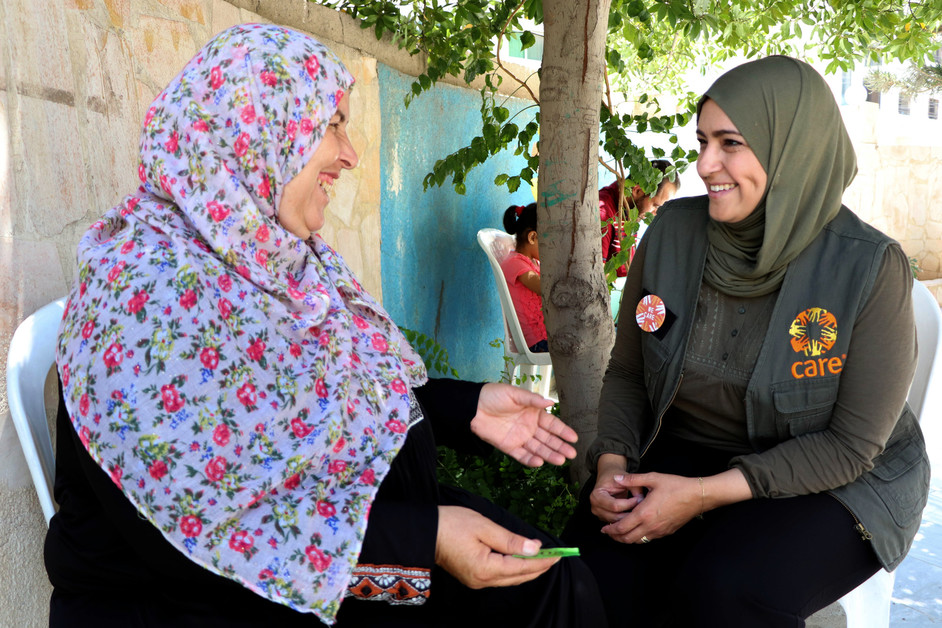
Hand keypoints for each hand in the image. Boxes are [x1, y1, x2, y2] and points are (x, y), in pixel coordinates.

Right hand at [435, 506, 559, 587]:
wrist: (424, 532)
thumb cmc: (452, 524)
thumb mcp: (484, 526)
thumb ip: (511, 540)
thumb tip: (534, 548)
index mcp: (486, 568)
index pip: (522, 567)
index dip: (542, 561)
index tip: (559, 554)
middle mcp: (483, 581)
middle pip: (519, 577)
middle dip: (539, 567)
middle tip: (556, 556)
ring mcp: (477, 581)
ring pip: (511, 579)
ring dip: (528, 569)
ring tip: (544, 558)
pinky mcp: (473, 578)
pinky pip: (501, 577)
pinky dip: (515, 569)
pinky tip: (522, 560)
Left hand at [470, 383, 576, 466]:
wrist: (473, 406)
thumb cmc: (494, 395)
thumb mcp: (515, 394)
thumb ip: (532, 400)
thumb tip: (551, 402)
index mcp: (533, 413)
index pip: (552, 424)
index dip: (563, 431)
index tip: (574, 438)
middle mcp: (529, 427)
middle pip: (548, 439)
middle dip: (560, 446)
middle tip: (572, 454)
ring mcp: (520, 438)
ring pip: (537, 449)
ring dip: (549, 455)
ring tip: (560, 461)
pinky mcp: (509, 447)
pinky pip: (521, 455)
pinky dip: (530, 460)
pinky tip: (539, 463)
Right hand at [589, 454, 644, 523]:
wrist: (608, 477)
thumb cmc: (615, 478)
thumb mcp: (625, 478)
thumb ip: (634, 487)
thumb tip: (641, 499)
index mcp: (596, 495)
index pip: (615, 506)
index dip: (629, 504)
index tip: (639, 498)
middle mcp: (594, 506)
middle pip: (615, 516)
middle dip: (630, 513)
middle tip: (641, 506)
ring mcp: (598, 514)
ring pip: (616, 522)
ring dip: (628, 517)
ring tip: (637, 510)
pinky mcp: (603, 518)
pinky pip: (616, 523)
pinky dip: (625, 520)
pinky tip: (632, 514)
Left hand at [599, 472, 701, 543]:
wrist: (697, 496)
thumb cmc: (676, 486)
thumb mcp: (653, 478)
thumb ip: (632, 479)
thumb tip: (616, 479)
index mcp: (644, 513)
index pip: (622, 527)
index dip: (610, 529)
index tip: (604, 528)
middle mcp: (650, 525)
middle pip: (627, 538)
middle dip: (615, 537)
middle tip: (608, 532)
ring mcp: (659, 531)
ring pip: (638, 541)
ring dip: (626, 539)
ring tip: (619, 532)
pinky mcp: (666, 532)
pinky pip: (648, 539)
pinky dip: (638, 537)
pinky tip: (636, 530)